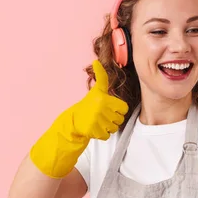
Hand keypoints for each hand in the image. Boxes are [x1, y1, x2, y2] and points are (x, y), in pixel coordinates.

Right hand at [29, 60, 128, 177]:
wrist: (73, 121)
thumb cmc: (87, 106)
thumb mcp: (96, 90)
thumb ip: (101, 78)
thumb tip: (96, 61)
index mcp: (103, 98)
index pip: (124, 107)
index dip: (119, 109)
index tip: (110, 108)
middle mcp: (101, 108)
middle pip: (120, 119)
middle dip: (113, 119)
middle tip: (103, 116)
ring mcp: (97, 120)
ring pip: (114, 128)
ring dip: (108, 127)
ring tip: (99, 122)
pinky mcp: (94, 130)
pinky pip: (107, 136)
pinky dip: (102, 134)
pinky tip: (96, 128)